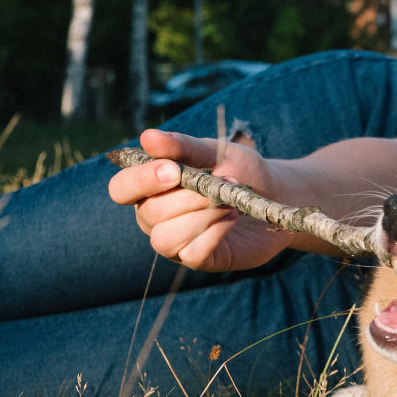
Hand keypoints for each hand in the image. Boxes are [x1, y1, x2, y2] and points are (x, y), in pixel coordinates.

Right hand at [108, 128, 292, 271]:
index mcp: (150, 188)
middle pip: (148, 212)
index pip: (121, 189)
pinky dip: (213, 234)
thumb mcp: (214, 151)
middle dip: (187, 197)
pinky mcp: (201, 259)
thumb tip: (148, 137)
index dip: (140, 180)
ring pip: (164, 239)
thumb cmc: (238, 170)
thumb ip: (182, 146)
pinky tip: (231, 218)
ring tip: (228, 202)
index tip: (172, 170)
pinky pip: (192, 254)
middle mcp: (155, 217)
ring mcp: (176, 241)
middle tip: (222, 182)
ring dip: (200, 217)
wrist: (276, 194)